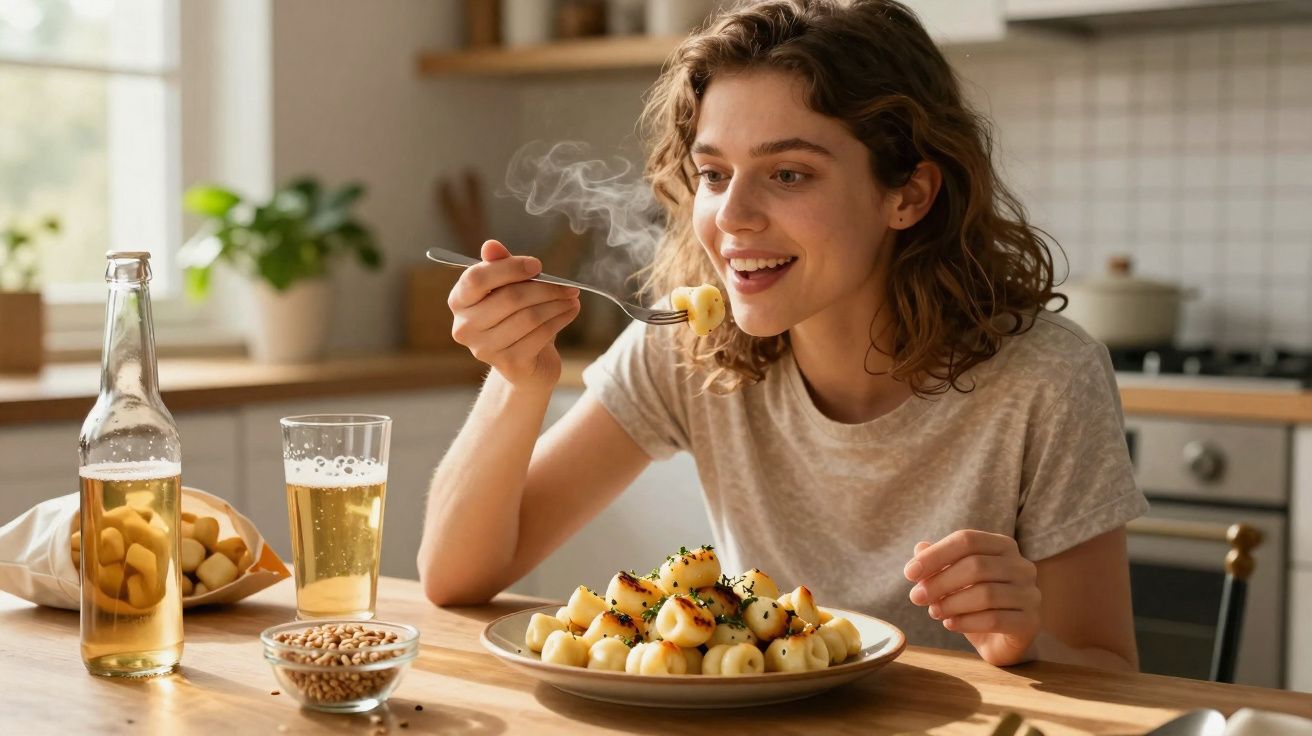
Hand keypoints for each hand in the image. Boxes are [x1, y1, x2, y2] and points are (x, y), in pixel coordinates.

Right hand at [448, 240, 580, 389]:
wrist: (524, 363)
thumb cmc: (513, 318)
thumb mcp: (506, 288)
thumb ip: (499, 266)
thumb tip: (490, 245)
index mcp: (459, 301)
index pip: (477, 278)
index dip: (509, 268)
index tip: (537, 265)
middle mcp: (464, 327)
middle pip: (510, 298)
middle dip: (544, 288)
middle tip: (568, 285)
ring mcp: (484, 348)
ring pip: (529, 317)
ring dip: (556, 304)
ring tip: (572, 298)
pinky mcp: (508, 363)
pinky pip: (540, 335)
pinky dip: (560, 320)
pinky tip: (570, 312)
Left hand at [903, 530, 1040, 666]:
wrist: (1002, 640)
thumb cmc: (975, 604)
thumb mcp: (953, 581)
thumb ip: (939, 563)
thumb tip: (919, 548)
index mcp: (1003, 546)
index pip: (967, 540)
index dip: (935, 555)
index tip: (909, 573)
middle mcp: (1022, 566)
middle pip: (976, 566)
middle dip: (940, 582)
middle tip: (916, 597)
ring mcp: (1030, 594)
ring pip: (986, 594)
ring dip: (951, 603)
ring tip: (933, 612)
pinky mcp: (1031, 622)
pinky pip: (995, 619)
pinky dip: (966, 622)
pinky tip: (949, 624)